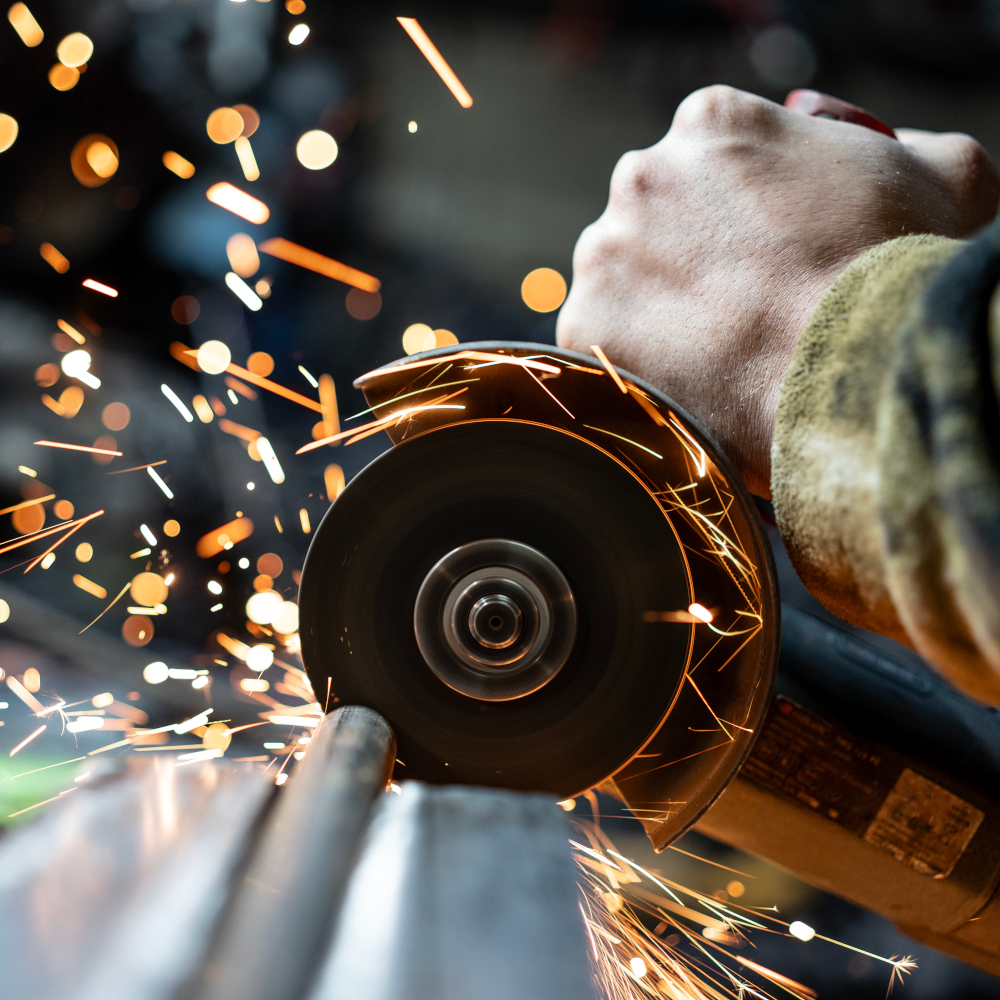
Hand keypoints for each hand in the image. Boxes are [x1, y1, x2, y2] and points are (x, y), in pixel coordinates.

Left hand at [556, 85, 998, 496]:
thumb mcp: (942, 174)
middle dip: (691, 258)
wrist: (849, 369)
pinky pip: (602, 345)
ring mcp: (605, 252)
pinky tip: (683, 378)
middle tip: (739, 308)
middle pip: (657, 221)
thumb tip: (870, 145)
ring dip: (657, 309)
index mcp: (712, 123)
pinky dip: (635, 362)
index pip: (710, 163)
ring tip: (716, 350)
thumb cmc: (897, 272)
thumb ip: (897, 143)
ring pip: (622, 281)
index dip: (741, 216)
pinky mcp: (583, 325)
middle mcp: (642, 175)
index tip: (762, 255)